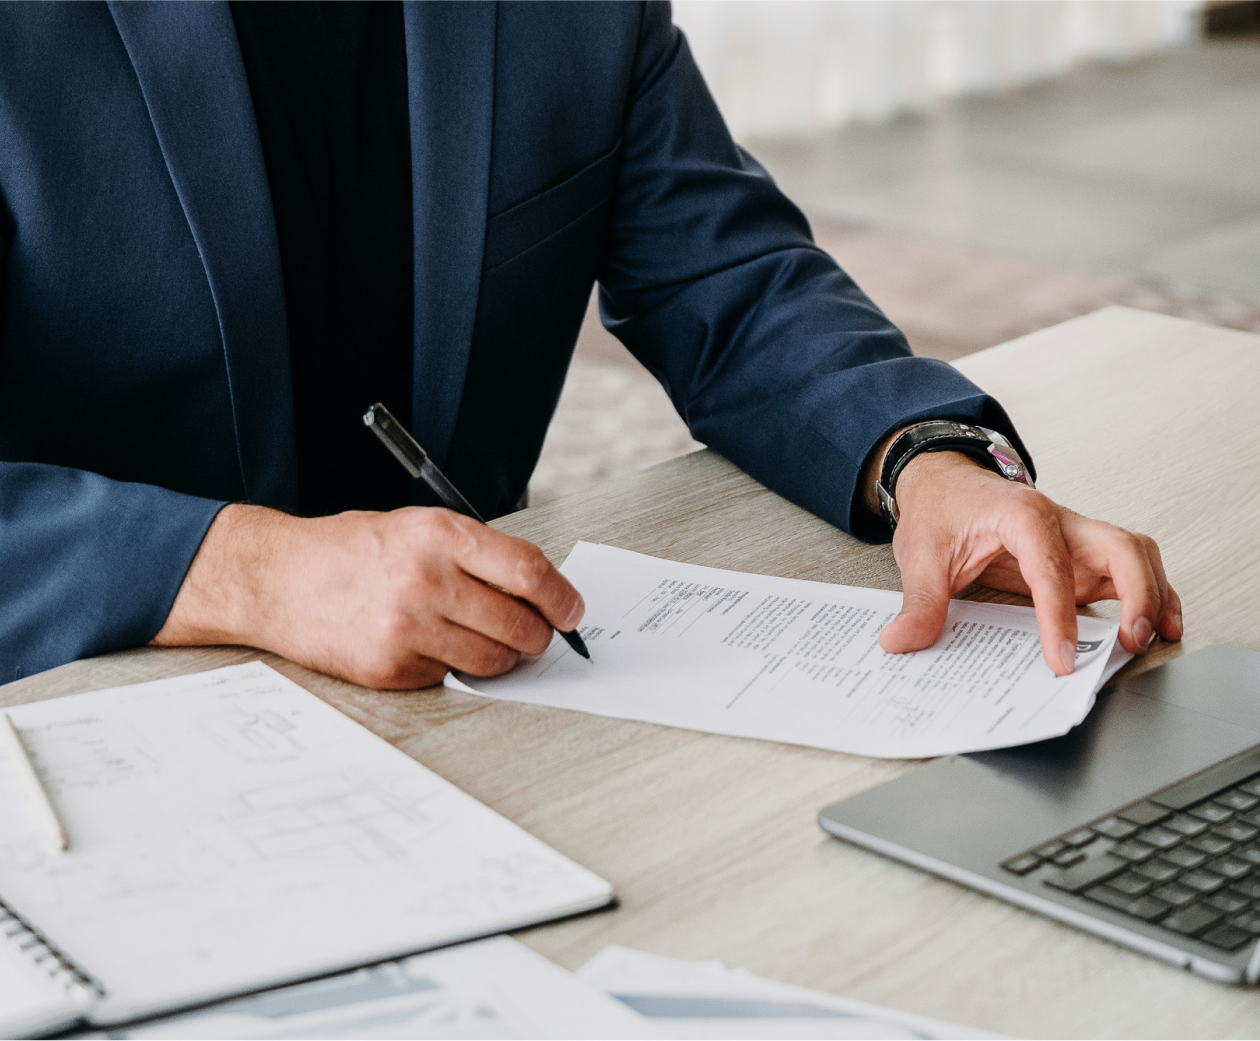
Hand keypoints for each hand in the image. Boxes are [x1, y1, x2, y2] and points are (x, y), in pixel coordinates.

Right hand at [153, 504, 584, 688]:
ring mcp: (407, 629)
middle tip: (536, 635)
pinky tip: (431, 646)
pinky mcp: (390, 668)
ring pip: (493, 660)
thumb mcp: (420, 527)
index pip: (529, 573)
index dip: (562, 598)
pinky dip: (453, 667)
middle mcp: (426, 580)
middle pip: (520, 625)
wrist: (279, 579)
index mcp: (441, 536)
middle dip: (539, 636)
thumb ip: (479, 555)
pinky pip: (450, 677)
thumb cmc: (355, 550)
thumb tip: (541, 591)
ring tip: (487, 642)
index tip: (571, 612)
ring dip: (504, 658)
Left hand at [867, 449, 1182, 674]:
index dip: (1059, 617)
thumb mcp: (920, 555)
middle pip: (1121, 548)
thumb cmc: (940, 510)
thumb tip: (901, 641)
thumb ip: (919, 602)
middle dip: (1137, 594)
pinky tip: (1155, 626)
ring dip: (1153, 593)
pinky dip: (1148, 594)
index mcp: (1022, 515)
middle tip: (1130, 642)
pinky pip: (1127, 570)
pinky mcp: (1080, 557)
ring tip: (1155, 637)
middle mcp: (1060, 522)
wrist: (943, 483)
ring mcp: (1075, 539)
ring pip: (1135, 555)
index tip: (1060, 658)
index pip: (1052, 568)